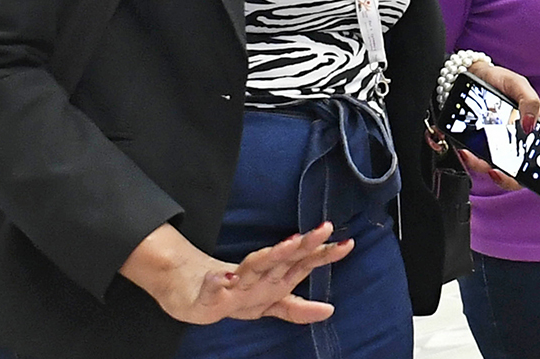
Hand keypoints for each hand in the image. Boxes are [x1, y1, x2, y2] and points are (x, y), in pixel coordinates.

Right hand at [120, 222, 351, 325]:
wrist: (191, 292)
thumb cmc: (236, 296)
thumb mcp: (269, 306)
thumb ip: (297, 308)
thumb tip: (329, 310)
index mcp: (273, 277)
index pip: (303, 262)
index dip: (325, 254)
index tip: (348, 244)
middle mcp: (258, 274)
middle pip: (285, 256)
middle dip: (305, 244)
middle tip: (325, 229)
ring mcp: (234, 281)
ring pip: (255, 264)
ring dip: (272, 254)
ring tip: (290, 244)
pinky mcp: (208, 292)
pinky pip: (213, 288)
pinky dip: (218, 283)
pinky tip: (224, 279)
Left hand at [461, 60, 539, 212]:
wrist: (471, 78)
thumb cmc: (499, 80)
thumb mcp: (517, 84)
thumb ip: (529, 101)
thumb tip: (530, 125)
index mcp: (539, 128)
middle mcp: (524, 143)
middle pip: (535, 173)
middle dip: (528, 184)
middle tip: (516, 177)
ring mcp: (504, 150)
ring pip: (508, 175)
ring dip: (499, 176)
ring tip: (489, 166)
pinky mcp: (485, 152)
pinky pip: (483, 166)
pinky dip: (475, 163)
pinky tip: (468, 152)